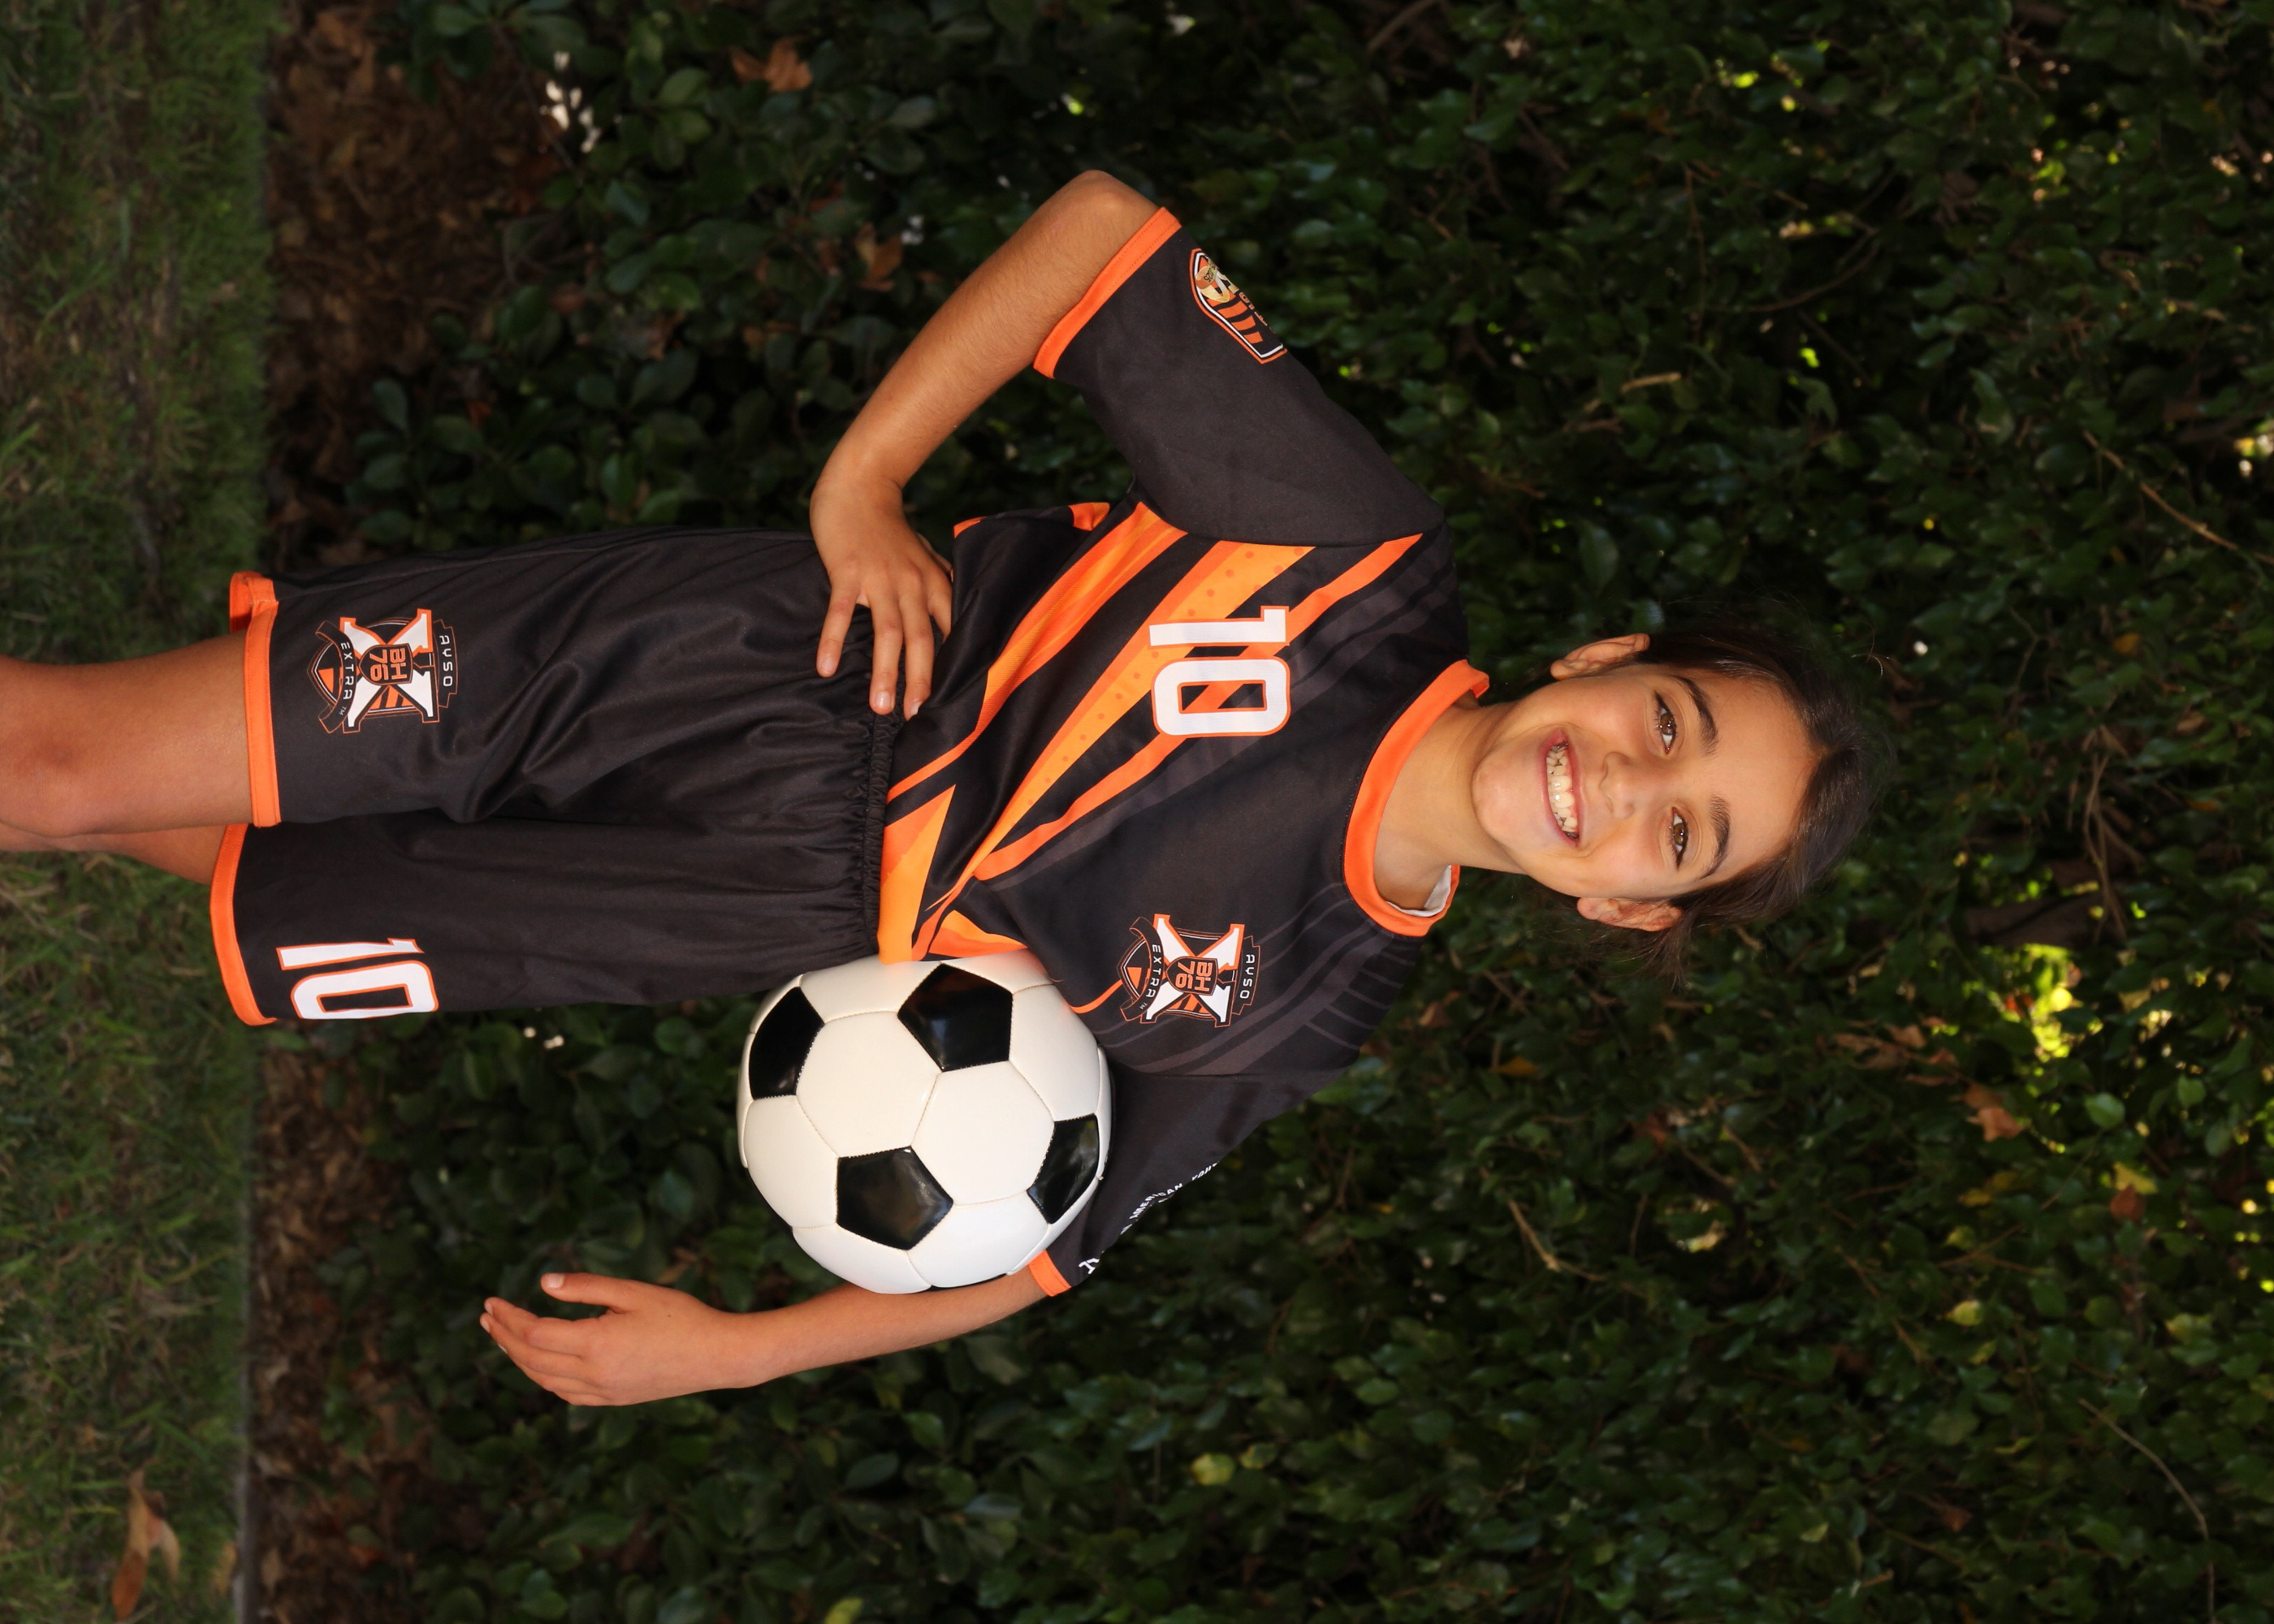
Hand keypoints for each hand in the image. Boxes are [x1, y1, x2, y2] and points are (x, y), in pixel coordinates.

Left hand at [481, 1273, 759, 1405]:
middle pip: (531, 1359)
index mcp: (596, 1344)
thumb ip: (586, 1288)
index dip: (509, 1317)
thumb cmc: (681, 1316)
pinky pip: (564, 1393)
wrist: (718, 1356)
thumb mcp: (633, 1292)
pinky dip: (543, 1376)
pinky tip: (540, 1362)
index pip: (534, 1333)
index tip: (493, 1300)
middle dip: (503, 1337)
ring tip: (504, 1337)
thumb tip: (543, 1283)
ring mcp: (602, 1392)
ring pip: (543, 1380)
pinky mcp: (612, 1399)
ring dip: (518, 1359)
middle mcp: (593, 1374)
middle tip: (488, 1317)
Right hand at [808, 472, 953, 717]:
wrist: (860, 486)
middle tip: (917, 718)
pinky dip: (833, 640)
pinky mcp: (847, 571)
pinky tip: (826, 668)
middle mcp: (912, 583)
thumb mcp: (924, 555)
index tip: (953, 700)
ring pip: (887, 632)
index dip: (953, 666)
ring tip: (880, 707)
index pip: (950, 630)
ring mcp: (879, 577)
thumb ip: (941, 585)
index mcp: (933, 582)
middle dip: (920, 681)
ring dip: (884, 671)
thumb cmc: (890, 527)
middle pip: (922, 639)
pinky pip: (840, 612)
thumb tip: (959, 619)